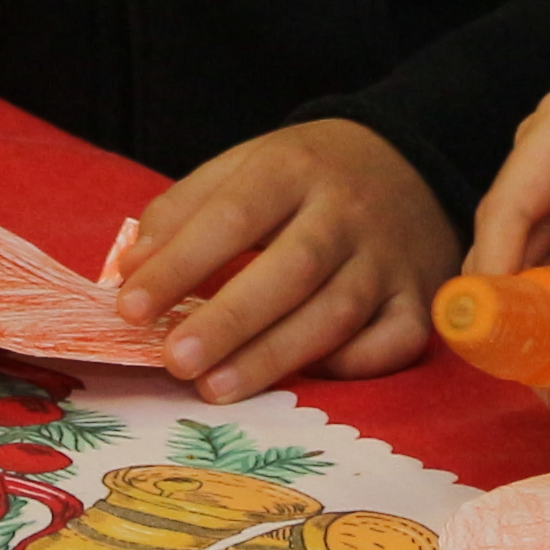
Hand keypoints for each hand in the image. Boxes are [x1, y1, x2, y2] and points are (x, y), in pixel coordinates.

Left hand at [114, 118, 455, 401]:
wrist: (408, 160)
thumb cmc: (305, 177)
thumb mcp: (243, 167)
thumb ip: (184, 212)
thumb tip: (132, 272)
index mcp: (293, 169)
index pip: (233, 215)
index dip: (180, 264)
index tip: (130, 309)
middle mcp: (347, 211)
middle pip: (291, 269)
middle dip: (230, 320)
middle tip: (174, 361)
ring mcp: (389, 257)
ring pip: (337, 312)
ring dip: (274, 356)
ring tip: (214, 389)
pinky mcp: (419, 297)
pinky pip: (394, 340)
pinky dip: (354, 365)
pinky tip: (307, 380)